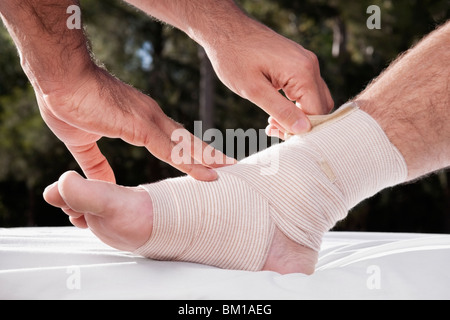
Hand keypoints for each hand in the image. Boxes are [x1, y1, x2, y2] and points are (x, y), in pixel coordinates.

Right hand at [38, 64, 230, 182]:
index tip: (205, 162)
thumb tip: (104, 184)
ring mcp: (150, 121)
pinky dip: (193, 164)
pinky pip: (173, 150)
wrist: (58, 80)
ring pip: (186, 145)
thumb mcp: (83, 142)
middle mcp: (151, 118)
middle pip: (186, 141)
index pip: (172, 139)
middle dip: (208, 154)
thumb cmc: (67, 104)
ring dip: (209, 158)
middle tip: (229, 164)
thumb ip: (96, 164)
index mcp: (140, 121)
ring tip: (229, 168)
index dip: (189, 151)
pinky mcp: (142, 126)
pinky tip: (209, 174)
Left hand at [204, 19, 333, 136]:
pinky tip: (274, 111)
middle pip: (321, 106)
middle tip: (274, 130)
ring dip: (297, 115)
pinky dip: (294, 104)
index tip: (278, 134)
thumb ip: (281, 111)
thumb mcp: (254, 90)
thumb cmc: (234, 57)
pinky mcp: (298, 62)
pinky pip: (305, 89)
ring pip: (314, 99)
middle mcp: (310, 65)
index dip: (302, 130)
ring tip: (271, 123)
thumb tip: (304, 130)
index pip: (318, 112)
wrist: (225, 29)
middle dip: (301, 124)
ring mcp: (305, 62)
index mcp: (302, 72)